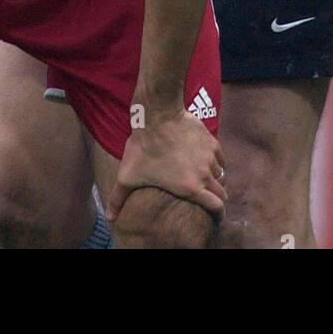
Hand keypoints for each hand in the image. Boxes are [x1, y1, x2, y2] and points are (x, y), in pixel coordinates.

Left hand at [106, 109, 225, 223]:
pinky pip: (220, 156)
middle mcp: (205, 174)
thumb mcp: (127, 176)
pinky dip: (216, 161)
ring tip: (204, 178)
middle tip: (211, 200)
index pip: (217, 207)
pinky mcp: (211, 140)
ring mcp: (209, 156)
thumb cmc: (142, 147)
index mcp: (190, 187)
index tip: (217, 217)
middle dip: (218, 199)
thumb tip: (110, 218)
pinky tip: (206, 160)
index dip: (219, 215)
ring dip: (214, 178)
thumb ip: (118, 199)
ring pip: (220, 173)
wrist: (157, 115)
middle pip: (222, 192)